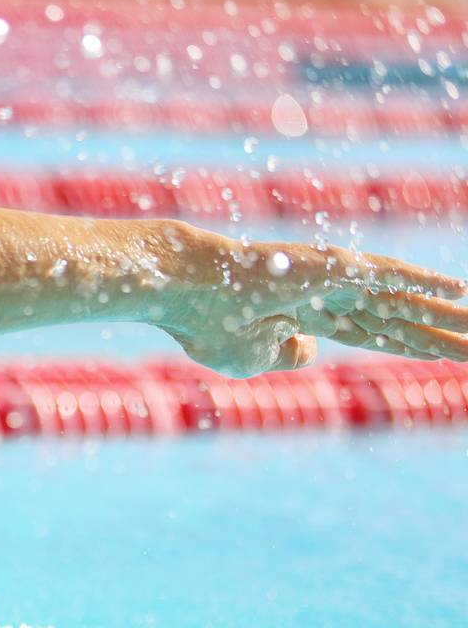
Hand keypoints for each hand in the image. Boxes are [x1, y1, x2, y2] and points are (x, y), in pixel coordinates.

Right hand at [157, 228, 467, 377]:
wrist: (186, 290)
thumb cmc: (208, 327)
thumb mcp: (251, 360)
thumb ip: (286, 356)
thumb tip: (314, 348)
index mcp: (308, 317)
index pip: (377, 334)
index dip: (413, 345)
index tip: (448, 355)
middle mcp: (331, 295)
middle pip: (402, 320)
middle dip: (441, 334)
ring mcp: (337, 279)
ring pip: (406, 301)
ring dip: (447, 317)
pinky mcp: (337, 266)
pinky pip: (393, 278)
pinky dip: (428, 284)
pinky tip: (462, 293)